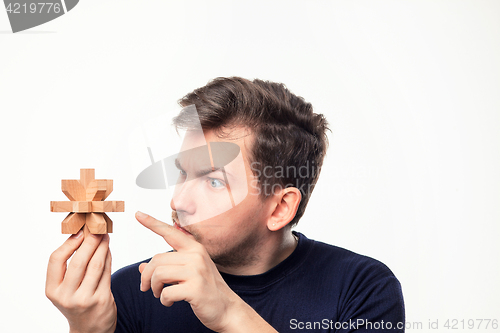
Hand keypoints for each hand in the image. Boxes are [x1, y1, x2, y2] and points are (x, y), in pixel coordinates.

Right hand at [45, 231, 115, 332]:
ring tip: (105, 236)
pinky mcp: (102, 299)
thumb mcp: (64, 289)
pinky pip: (107, 272)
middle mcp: (67, 296)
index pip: (56, 260)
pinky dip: (108, 258)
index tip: (79, 232)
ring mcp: (85, 299)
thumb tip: (80, 236)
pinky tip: (108, 250)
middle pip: (78, 261)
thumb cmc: (76, 302)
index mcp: (53, 290)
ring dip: (101, 247)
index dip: (68, 243)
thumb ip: (69, 267)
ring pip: (95, 265)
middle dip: (89, 241)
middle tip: (96, 229)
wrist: (90, 329)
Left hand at [136, 211, 245, 331]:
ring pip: (159, 274)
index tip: (138, 214)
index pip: (170, 232)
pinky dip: (164, 300)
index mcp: (195, 248)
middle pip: (157, 259)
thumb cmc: (205, 290)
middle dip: (147, 276)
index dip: (152, 223)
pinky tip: (170, 302)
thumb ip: (166, 267)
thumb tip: (142, 267)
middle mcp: (196, 256)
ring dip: (154, 288)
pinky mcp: (196, 288)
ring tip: (160, 294)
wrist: (227, 309)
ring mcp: (197, 271)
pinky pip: (166, 292)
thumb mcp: (187, 274)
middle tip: (147, 288)